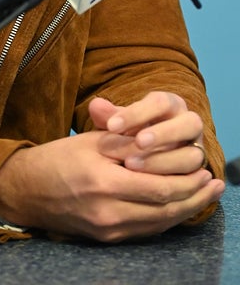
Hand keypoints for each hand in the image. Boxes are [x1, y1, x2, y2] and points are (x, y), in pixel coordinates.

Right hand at [0, 97, 223, 241]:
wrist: (26, 190)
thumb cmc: (57, 158)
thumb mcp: (91, 141)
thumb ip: (127, 143)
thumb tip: (163, 142)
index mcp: (103, 182)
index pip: (159, 187)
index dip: (187, 180)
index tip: (204, 167)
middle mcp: (108, 212)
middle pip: (165, 210)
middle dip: (194, 196)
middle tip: (213, 182)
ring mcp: (108, 230)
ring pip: (160, 224)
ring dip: (187, 209)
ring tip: (205, 195)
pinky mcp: (107, 239)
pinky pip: (146, 231)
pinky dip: (167, 219)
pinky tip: (179, 207)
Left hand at [89, 91, 214, 176]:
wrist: (144, 153)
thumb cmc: (129, 131)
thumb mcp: (118, 122)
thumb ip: (109, 116)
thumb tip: (95, 106)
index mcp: (172, 104)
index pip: (160, 103)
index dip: (137, 114)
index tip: (111, 126)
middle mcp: (190, 124)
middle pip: (190, 124)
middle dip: (162, 135)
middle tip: (136, 143)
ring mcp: (197, 150)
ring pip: (193, 156)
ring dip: (165, 162)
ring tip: (133, 166)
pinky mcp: (197, 175)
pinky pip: (192, 181)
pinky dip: (174, 185)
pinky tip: (148, 190)